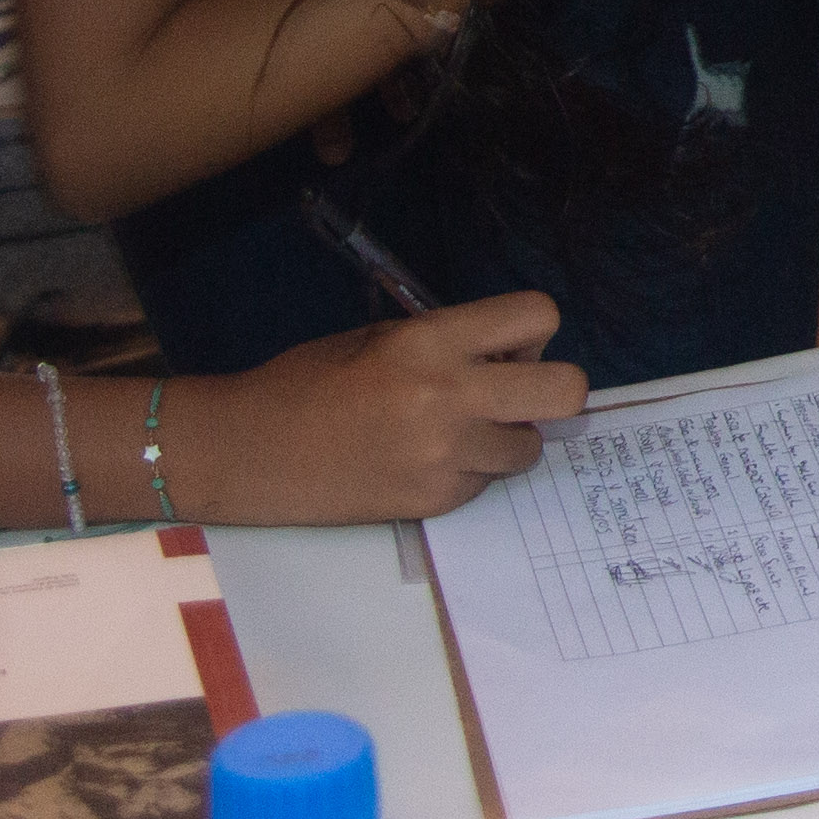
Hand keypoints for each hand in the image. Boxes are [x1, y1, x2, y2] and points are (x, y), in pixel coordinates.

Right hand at [176, 291, 585, 522]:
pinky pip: (487, 482)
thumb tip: (511, 355)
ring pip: (532, 445)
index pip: (539, 316)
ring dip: (508, 436)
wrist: (250, 452)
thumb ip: (450, 342)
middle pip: (569, 390)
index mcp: (432, 341)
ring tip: (459, 432)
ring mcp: (448, 456)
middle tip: (512, 391)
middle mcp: (451, 397)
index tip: (508, 347)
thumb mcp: (381, 337)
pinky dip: (470, 471)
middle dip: (552, 388)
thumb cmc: (308, 382)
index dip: (532, 331)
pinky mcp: (437, 502)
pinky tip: (423, 462)